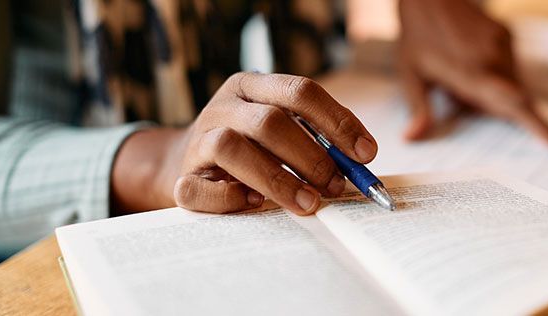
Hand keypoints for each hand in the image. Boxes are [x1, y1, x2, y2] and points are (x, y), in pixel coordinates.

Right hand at [111, 72, 377, 215]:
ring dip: (277, 179)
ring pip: (232, 148)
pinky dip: (230, 198)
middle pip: (269, 121)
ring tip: (308, 203)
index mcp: (252, 86)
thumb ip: (318, 140)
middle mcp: (224, 106)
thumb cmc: (252, 148)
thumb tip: (361, 162)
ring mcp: (199, 139)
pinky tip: (255, 204)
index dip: (337, 121)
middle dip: (311, 157)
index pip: (300, 91)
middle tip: (336, 185)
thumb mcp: (283, 131)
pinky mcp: (181, 176)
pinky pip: (199, 187)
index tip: (366, 153)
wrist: (186, 162)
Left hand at [397, 0, 547, 149]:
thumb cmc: (416, 36)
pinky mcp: (506, 35)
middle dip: (496, 109)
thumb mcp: (410, 76)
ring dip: (491, 90)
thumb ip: (419, 110)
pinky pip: (508, 66)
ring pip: (510, 84)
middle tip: (459, 90)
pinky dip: (494, 74)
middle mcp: (494, 60)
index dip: (541, 127)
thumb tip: (412, 138)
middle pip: (513, 100)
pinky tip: (467, 61)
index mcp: (472, 75)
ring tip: (457, 72)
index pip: (515, 106)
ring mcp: (502, 45)